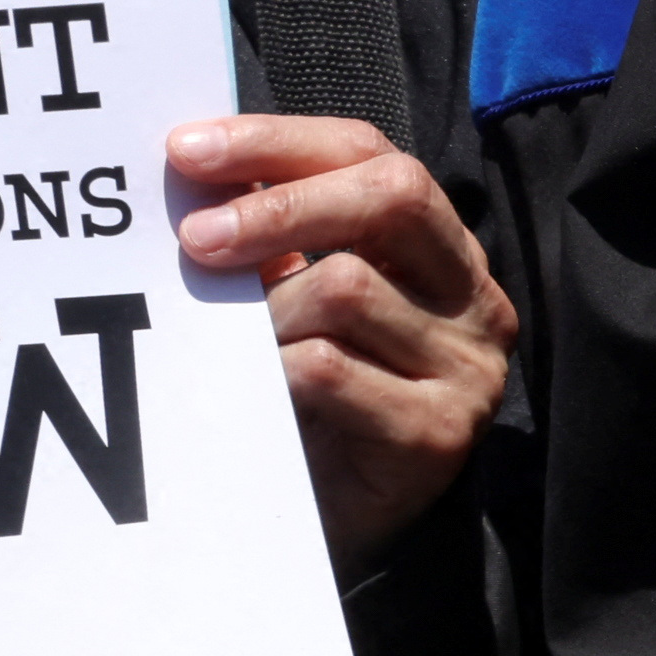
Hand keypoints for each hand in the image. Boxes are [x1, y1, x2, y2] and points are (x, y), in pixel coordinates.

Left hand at [170, 111, 513, 563]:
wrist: (331, 515)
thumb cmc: (303, 390)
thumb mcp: (287, 293)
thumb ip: (261, 228)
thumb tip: (186, 161)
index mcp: (435, 244)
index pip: (368, 152)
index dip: (275, 140)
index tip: (184, 150)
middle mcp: (471, 294)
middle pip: (388, 196)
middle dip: (278, 206)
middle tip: (193, 238)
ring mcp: (467, 363)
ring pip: (343, 287)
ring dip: (261, 313)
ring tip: (231, 348)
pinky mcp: (439, 430)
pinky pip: (328, 369)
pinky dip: (270, 372)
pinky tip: (253, 392)